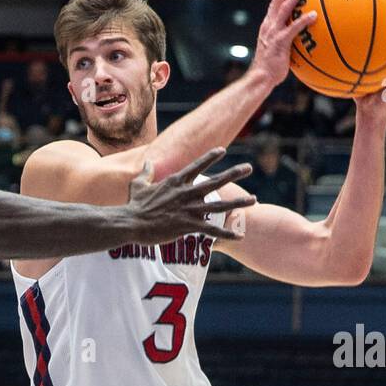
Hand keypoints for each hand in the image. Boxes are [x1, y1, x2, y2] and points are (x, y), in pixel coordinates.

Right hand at [125, 148, 255, 243]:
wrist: (131, 223)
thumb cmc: (133, 205)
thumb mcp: (138, 184)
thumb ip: (146, 173)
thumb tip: (147, 162)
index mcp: (175, 181)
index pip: (197, 165)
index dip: (210, 157)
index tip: (222, 150)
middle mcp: (186, 192)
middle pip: (215, 181)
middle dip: (233, 173)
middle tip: (248, 168)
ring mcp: (189, 209)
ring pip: (220, 205)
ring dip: (238, 202)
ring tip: (254, 200)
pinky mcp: (189, 226)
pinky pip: (212, 230)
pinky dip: (227, 233)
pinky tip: (240, 235)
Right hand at [250, 0, 317, 89]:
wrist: (260, 79)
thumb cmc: (270, 69)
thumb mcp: (277, 51)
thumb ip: (287, 41)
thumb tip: (302, 40)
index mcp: (267, 26)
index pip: (274, 4)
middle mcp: (268, 26)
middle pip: (277, 0)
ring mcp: (273, 33)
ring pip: (284, 9)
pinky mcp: (279, 42)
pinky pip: (293, 28)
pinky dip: (303, 20)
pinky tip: (314, 15)